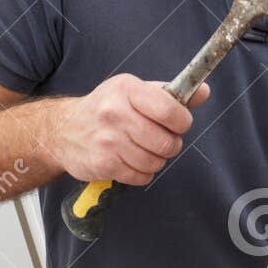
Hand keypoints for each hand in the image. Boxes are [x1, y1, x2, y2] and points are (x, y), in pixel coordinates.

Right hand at [44, 73, 207, 184]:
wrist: (63, 130)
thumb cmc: (105, 108)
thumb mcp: (134, 92)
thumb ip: (169, 94)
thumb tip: (203, 92)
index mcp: (128, 90)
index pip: (170, 110)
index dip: (182, 122)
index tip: (178, 124)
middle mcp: (116, 113)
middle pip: (166, 142)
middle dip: (170, 145)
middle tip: (161, 142)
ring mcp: (108, 140)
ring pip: (154, 162)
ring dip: (155, 161)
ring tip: (144, 151)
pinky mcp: (103, 163)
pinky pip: (140, 177)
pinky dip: (142, 174)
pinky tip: (131, 162)